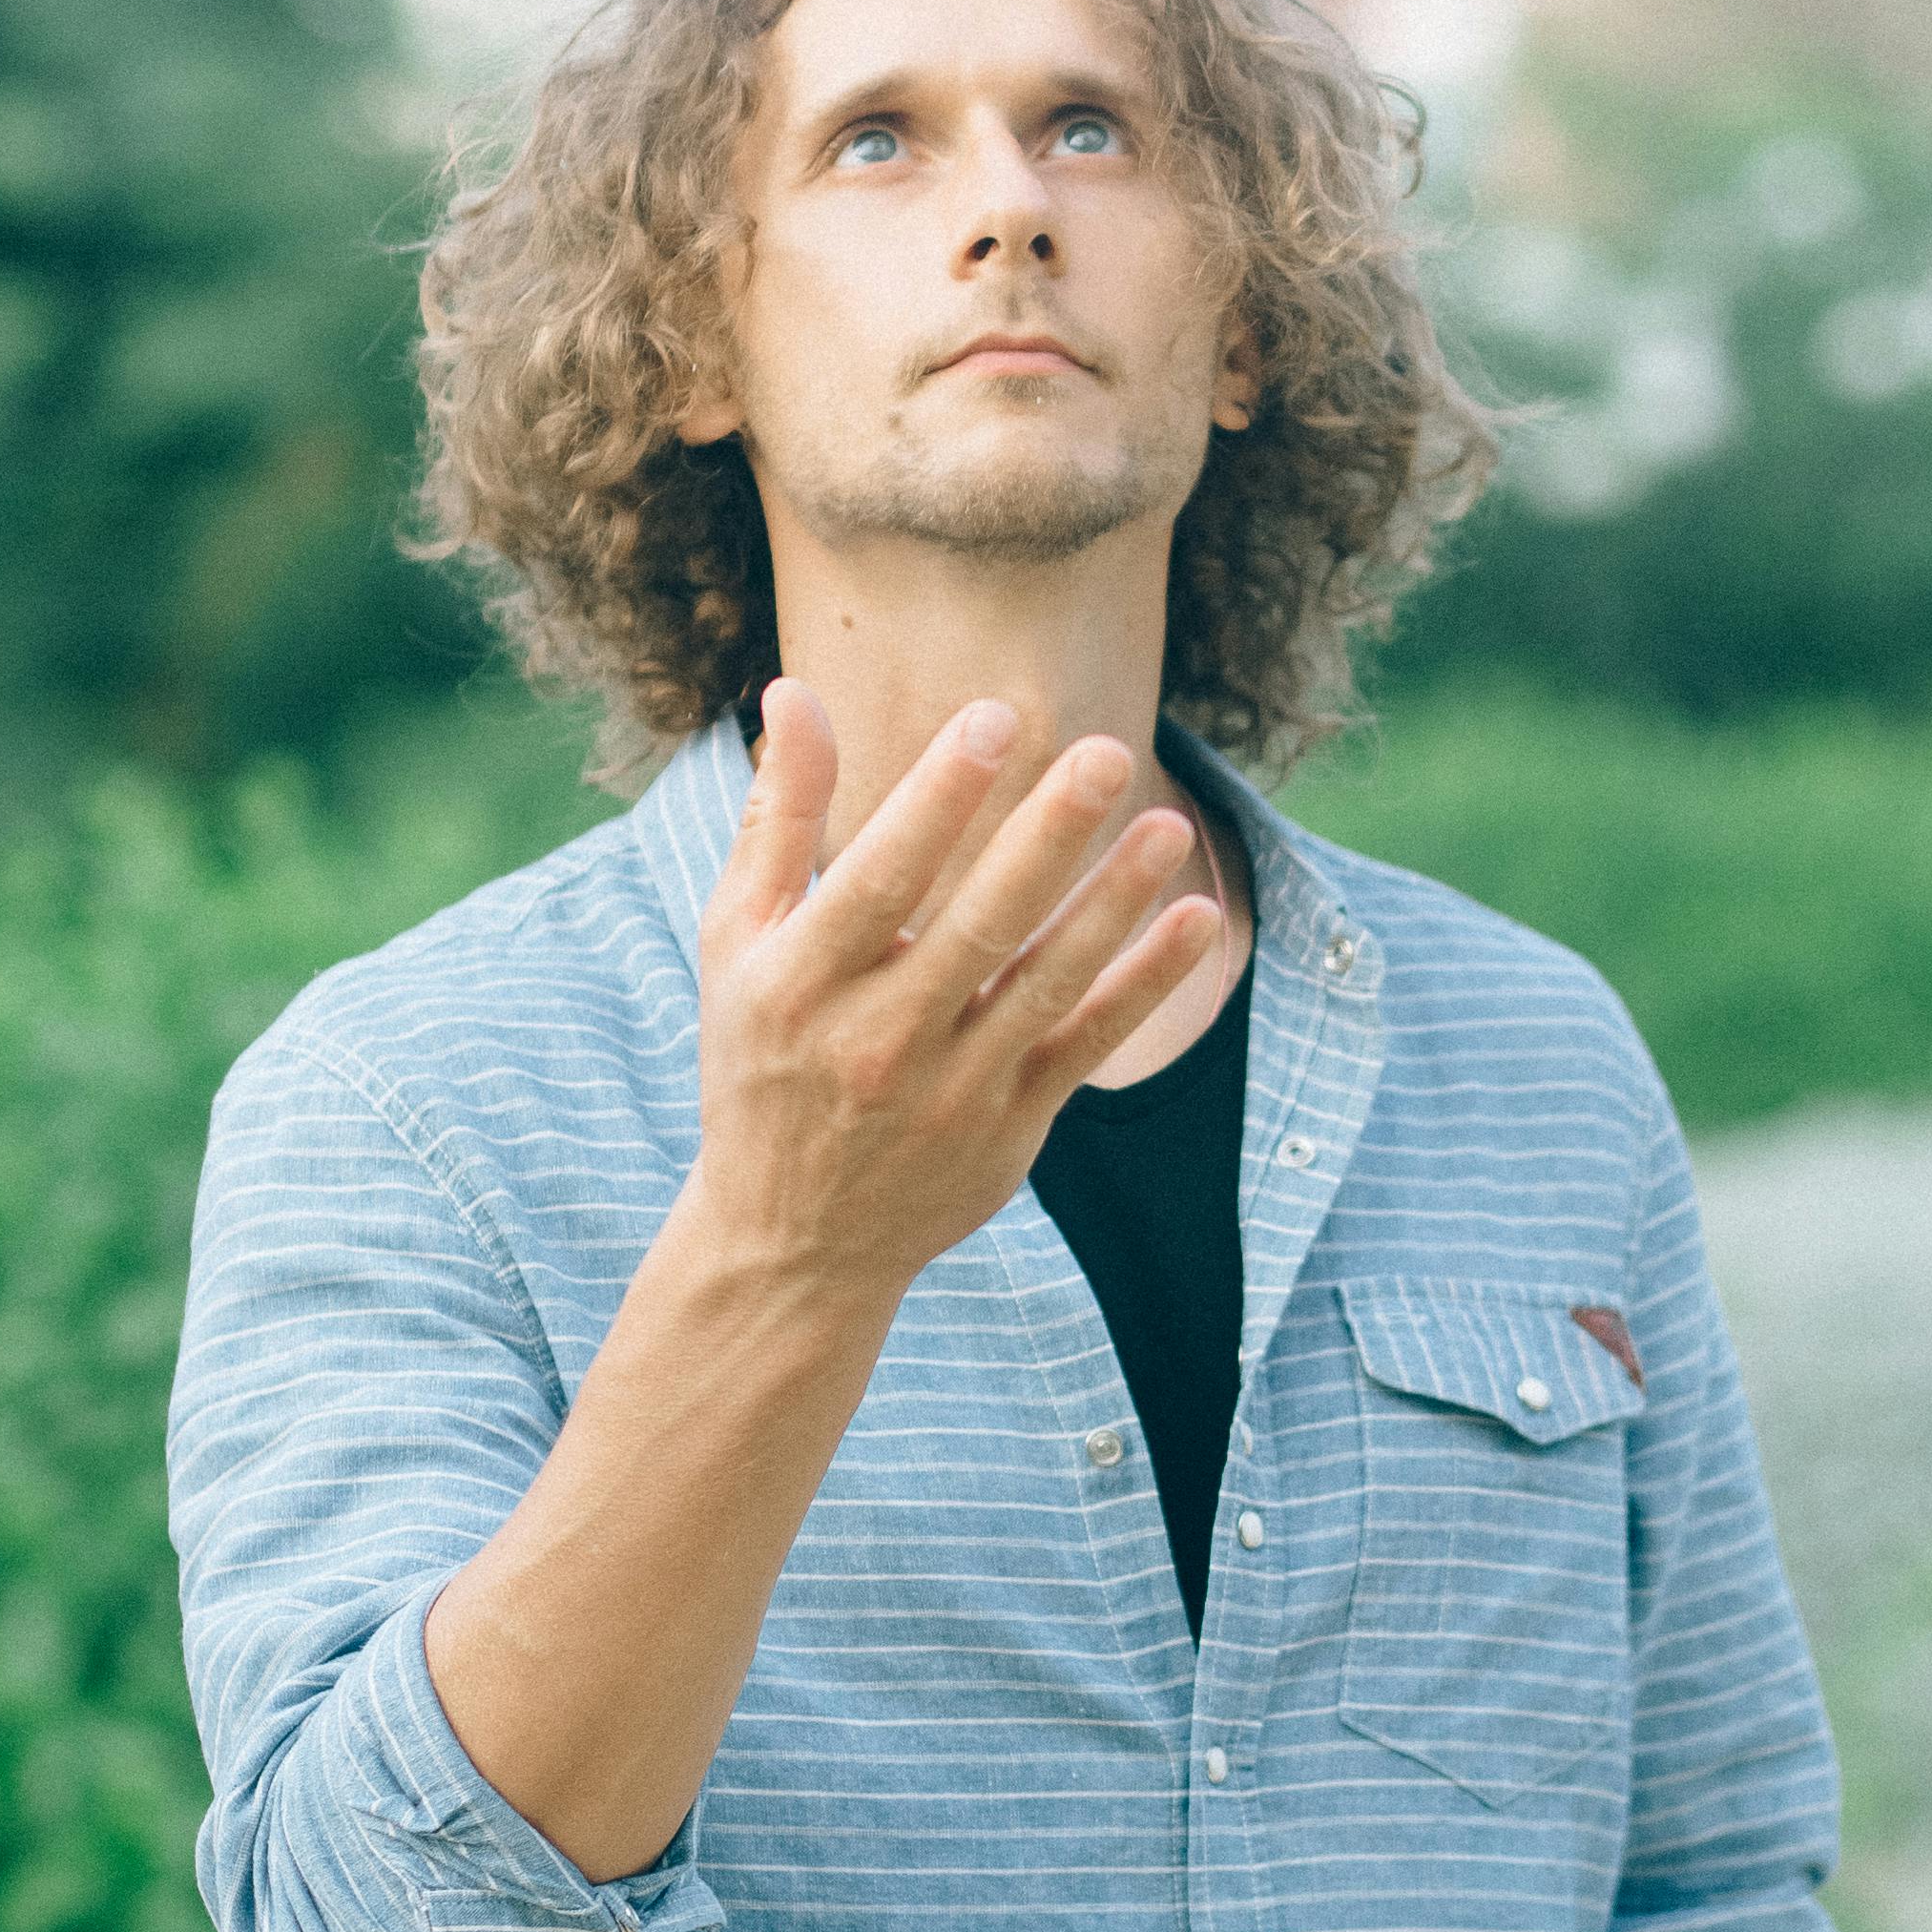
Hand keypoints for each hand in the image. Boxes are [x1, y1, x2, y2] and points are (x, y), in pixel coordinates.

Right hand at [692, 678, 1218, 1309]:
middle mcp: (877, 1039)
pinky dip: (1144, 986)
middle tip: (1107, 750)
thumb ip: (776, 820)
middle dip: (1045, 836)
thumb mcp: (736, 945)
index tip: (996, 721)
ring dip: (1113, 904)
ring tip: (1168, 824)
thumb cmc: (761, 1061)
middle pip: (976, 926)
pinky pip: (1087, 1044)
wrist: (790, 1241)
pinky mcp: (1011, 1129)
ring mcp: (951, 1090)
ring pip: (1046, 984)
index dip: (938, 799)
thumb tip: (792, 690)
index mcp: (802, 984)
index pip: (879, 879)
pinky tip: (1196, 919)